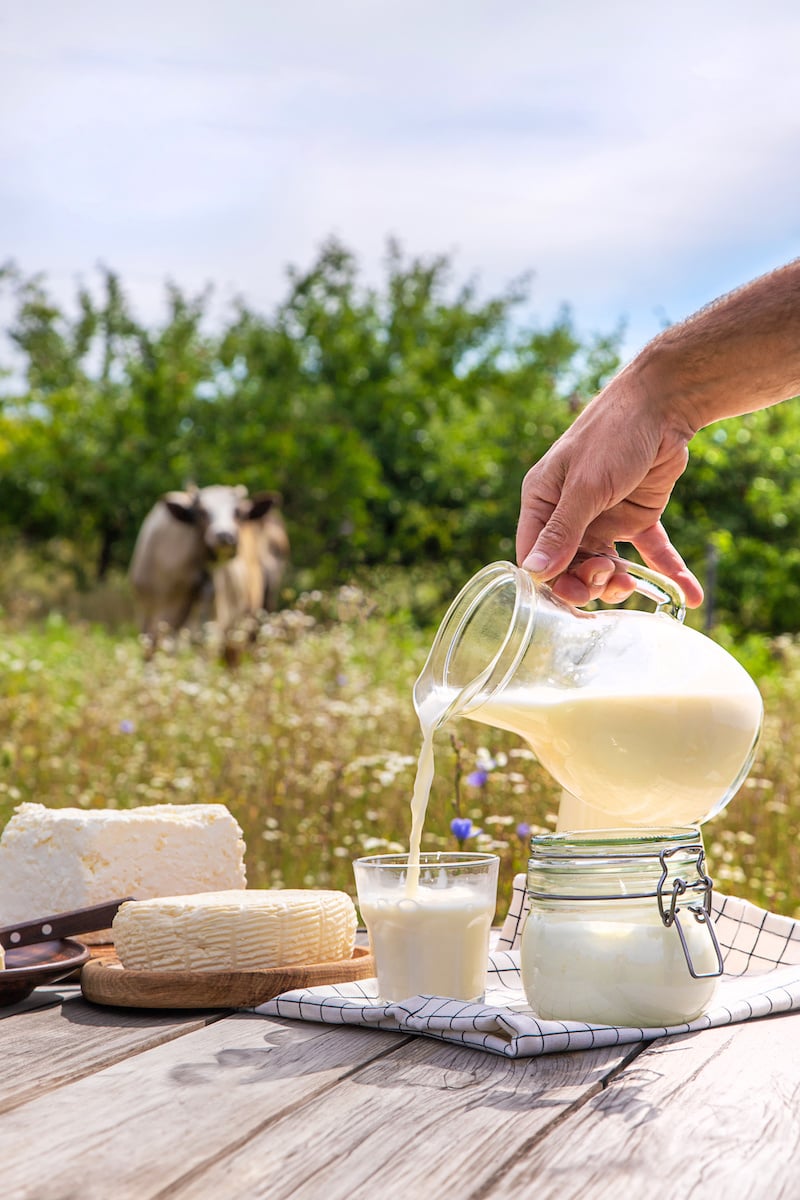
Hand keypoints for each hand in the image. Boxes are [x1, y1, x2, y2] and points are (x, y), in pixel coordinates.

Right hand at [515, 367, 704, 607]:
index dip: (552, 580)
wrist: (664, 402)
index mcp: (543, 501)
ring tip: (633, 584)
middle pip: (570, 566)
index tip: (575, 594)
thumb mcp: (586, 486)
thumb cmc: (613, 434)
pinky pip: (649, 553)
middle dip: (588, 581)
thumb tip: (535, 572)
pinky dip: (668, 573)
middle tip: (609, 577)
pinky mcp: (637, 517)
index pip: (536, 554)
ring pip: (605, 566)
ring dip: (619, 582)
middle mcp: (569, 513)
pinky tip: (691, 595)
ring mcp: (603, 517)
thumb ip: (562, 531)